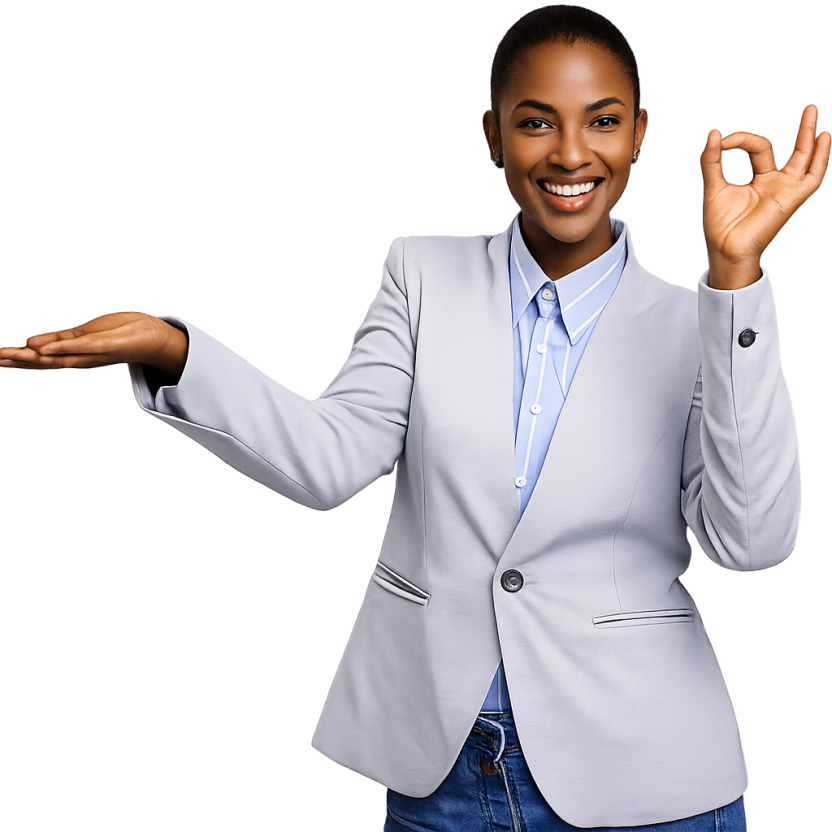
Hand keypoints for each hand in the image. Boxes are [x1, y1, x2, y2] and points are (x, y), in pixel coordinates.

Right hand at [0, 312, 186, 376]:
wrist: (152, 338)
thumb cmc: (117, 335)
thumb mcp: (82, 334)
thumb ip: (57, 340)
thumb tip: (29, 344)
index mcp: (70, 355)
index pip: (35, 360)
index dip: (11, 360)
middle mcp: (78, 359)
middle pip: (39, 363)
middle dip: (12, 362)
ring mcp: (90, 353)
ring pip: (55, 358)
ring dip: (29, 358)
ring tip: (6, 356)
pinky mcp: (104, 345)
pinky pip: (78, 347)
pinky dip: (59, 348)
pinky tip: (40, 349)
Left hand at [701, 104, 830, 287]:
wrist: (724, 248)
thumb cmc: (719, 224)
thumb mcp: (713, 185)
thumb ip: (712, 160)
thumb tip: (715, 132)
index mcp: (758, 179)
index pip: (757, 147)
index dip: (740, 139)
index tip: (721, 141)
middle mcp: (774, 182)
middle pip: (790, 150)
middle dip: (801, 130)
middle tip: (810, 107)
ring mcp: (784, 189)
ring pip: (804, 158)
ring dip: (809, 136)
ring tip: (813, 112)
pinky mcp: (791, 198)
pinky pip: (812, 177)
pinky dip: (819, 158)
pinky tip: (824, 138)